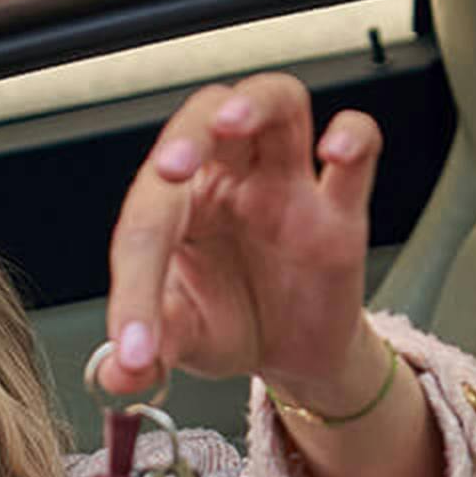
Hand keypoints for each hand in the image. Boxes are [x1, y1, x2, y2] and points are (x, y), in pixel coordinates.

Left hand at [95, 73, 382, 410]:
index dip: (137, 282)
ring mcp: (286, 184)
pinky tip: (334, 151)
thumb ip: (151, 353)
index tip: (137, 347)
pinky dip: (353, 136)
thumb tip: (117, 375)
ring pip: (278, 102)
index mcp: (177, 206)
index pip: (149, 215)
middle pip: (207, 112)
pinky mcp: (340, 208)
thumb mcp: (185, 341)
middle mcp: (228, 179)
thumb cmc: (230, 323)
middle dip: (187, 132)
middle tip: (172, 167)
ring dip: (255, 104)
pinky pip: (359, 148)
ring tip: (233, 122)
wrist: (292, 352)